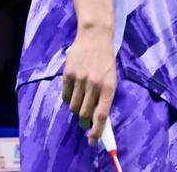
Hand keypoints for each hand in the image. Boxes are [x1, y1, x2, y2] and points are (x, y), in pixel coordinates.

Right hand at [61, 27, 116, 145]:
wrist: (95, 36)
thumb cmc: (105, 59)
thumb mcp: (111, 77)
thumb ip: (104, 96)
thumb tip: (96, 118)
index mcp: (109, 86)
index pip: (101, 115)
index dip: (97, 131)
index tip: (92, 141)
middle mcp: (94, 84)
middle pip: (84, 113)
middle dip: (84, 122)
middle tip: (84, 122)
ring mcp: (80, 79)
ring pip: (73, 106)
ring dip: (75, 110)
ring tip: (79, 103)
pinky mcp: (68, 74)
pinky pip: (65, 95)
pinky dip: (68, 99)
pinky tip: (72, 93)